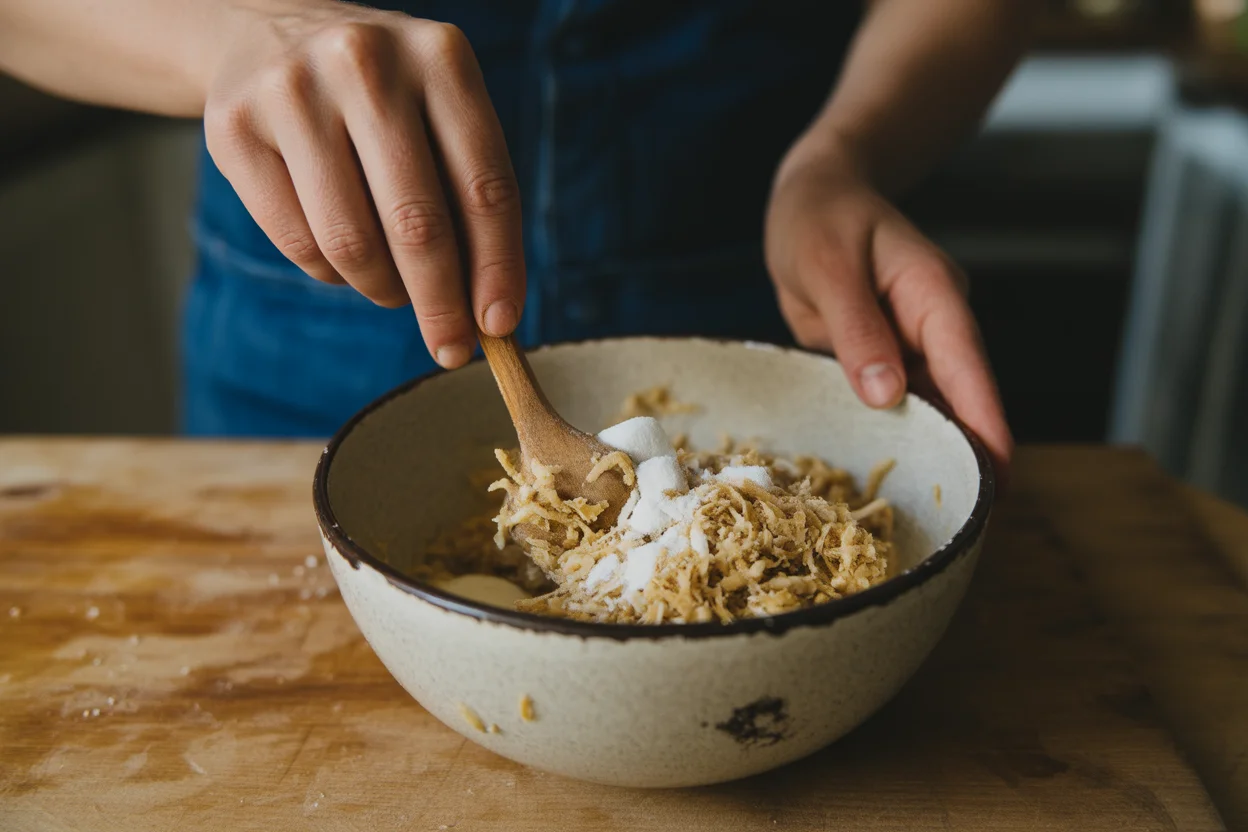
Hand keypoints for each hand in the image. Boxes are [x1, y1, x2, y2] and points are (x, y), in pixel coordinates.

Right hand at [203, 1, 521, 368]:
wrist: (271, 31)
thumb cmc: (383, 98)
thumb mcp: (440, 116)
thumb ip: (469, 198)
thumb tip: (488, 312)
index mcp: (440, 59)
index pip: (484, 187)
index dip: (497, 267)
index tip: (499, 326)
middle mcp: (365, 64)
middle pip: (417, 224)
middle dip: (440, 304)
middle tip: (450, 348)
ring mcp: (293, 92)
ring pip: (351, 244)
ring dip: (382, 288)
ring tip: (394, 287)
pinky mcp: (234, 129)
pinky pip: (298, 244)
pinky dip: (331, 272)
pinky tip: (342, 253)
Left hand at [765, 141, 1013, 480]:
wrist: (813, 195)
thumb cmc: (819, 218)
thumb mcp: (829, 266)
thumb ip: (858, 328)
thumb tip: (888, 395)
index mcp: (932, 293)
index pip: (966, 365)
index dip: (985, 421)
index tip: (1000, 474)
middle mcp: (932, 322)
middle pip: (960, 396)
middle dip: (968, 452)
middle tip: (971, 517)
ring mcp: (911, 342)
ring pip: (929, 405)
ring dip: (931, 450)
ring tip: (936, 511)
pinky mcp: (884, 356)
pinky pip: (895, 402)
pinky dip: (895, 435)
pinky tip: (893, 476)